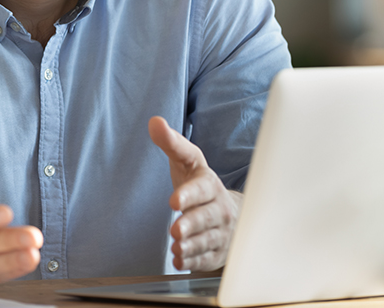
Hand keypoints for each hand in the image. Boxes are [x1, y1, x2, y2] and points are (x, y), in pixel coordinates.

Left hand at [148, 117, 238, 271]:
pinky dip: (194, 262)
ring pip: (207, 240)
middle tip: (175, 230)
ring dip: (191, 246)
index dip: (189, 194)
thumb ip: (171, 142)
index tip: (174, 200)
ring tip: (176, 248)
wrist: (229, 211)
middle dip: (191, 224)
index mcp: (210, 184)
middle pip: (206, 218)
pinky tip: (180, 262)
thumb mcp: (187, 160)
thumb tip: (154, 122)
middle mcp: (218, 208)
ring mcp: (220, 232)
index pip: (202, 188)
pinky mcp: (216, 252)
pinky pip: (206, 259)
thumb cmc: (200, 183)